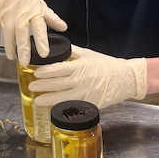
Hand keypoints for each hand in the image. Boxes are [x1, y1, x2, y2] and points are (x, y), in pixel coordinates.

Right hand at [0, 0, 66, 65]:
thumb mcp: (38, 2)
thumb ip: (50, 17)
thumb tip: (63, 28)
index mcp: (33, 9)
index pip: (40, 27)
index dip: (42, 41)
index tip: (44, 53)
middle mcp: (20, 10)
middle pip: (22, 32)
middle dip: (23, 48)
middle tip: (25, 62)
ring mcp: (6, 10)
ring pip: (7, 31)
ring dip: (9, 46)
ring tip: (11, 56)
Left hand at [29, 45, 146, 108]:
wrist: (127, 78)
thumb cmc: (107, 65)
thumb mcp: (88, 54)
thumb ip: (71, 52)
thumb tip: (56, 47)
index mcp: (80, 67)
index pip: (58, 69)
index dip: (46, 72)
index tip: (35, 73)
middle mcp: (82, 81)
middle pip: (58, 85)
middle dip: (43, 86)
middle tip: (31, 87)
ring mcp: (87, 94)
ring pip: (65, 98)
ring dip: (50, 100)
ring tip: (38, 100)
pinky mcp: (92, 104)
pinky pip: (76, 107)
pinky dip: (65, 108)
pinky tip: (55, 110)